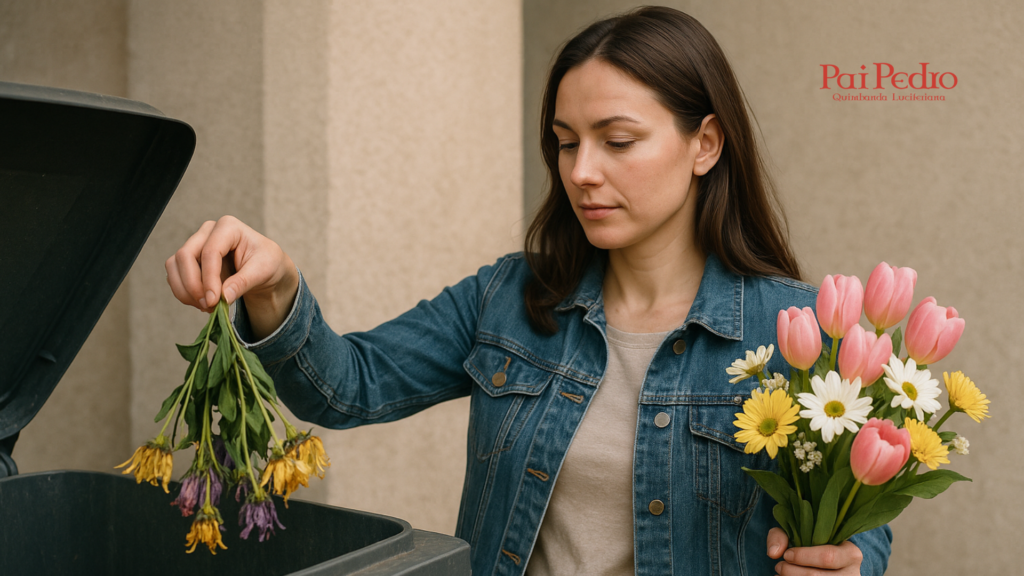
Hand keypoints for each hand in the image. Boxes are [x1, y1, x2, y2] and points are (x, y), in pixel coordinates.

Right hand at [165, 216, 298, 337]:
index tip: (213, 301)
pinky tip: (203, 303)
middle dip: (193, 285)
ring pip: (174, 266)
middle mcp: (207, 232)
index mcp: (228, 227)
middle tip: (209, 306)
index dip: (209, 278)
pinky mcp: (189, 260)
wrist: (264, 269)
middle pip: (185, 256)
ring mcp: (195, 244)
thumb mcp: (263, 272)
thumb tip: (223, 296)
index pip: (210, 252)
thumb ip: (242, 282)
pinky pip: (175, 276)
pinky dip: (184, 293)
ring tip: (207, 307)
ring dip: (185, 291)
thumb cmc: (266, 263)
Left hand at [767, 527, 862, 574]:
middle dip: (791, 571)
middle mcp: (853, 574)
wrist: (823, 561)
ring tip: (780, 573)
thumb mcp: (799, 532)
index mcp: (851, 554)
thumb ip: (782, 536)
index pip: (827, 557)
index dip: (802, 557)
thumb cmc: (812, 545)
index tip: (786, 555)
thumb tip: (773, 553)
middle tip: (779, 566)